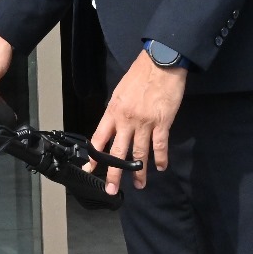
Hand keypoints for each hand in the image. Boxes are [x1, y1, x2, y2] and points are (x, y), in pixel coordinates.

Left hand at [86, 50, 186, 194]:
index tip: (90, 170)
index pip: (99, 139)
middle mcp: (126, 121)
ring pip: (139, 154)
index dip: (94, 157)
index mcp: (113, 112)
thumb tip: (113, 126)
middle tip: (111, 190)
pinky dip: (160, 158)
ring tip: (139, 185)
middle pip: (117, 153)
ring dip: (139, 172)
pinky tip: (160, 167)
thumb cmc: (139, 75)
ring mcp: (144, 123)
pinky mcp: (162, 123)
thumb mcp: (120, 92)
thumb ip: (116, 111)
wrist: (160, 63)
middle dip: (114, 174)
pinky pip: (160, 145)